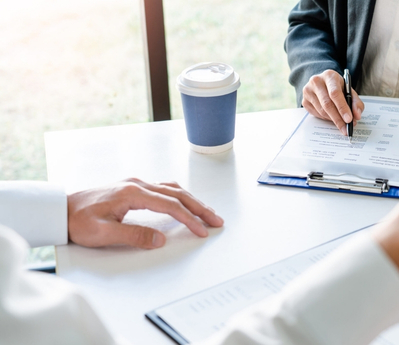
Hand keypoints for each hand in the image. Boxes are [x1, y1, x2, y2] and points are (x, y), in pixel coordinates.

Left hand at [67, 178, 223, 248]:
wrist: (60, 210)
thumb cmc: (77, 221)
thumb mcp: (102, 234)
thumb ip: (133, 235)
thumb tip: (160, 239)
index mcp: (132, 193)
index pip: (170, 205)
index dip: (189, 219)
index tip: (202, 230)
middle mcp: (137, 184)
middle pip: (177, 194)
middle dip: (199, 208)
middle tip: (217, 220)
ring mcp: (136, 184)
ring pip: (173, 189)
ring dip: (192, 201)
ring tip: (207, 212)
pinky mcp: (133, 188)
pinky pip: (164, 189)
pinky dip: (180, 196)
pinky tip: (185, 202)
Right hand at [302, 69, 363, 134]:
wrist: (323, 83)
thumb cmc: (337, 87)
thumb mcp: (349, 91)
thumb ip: (356, 103)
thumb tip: (356, 116)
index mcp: (329, 76)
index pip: (335, 93)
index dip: (342, 107)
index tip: (349, 119)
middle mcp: (316, 81)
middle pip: (327, 104)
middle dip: (338, 118)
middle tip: (346, 128)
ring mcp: (308, 91)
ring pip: (321, 111)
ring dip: (333, 120)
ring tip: (341, 123)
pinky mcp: (304, 101)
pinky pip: (316, 114)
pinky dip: (326, 118)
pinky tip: (331, 117)